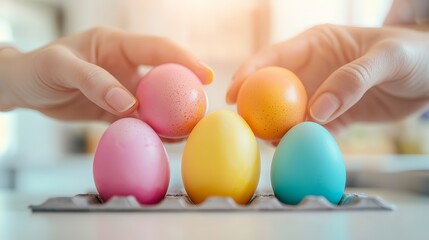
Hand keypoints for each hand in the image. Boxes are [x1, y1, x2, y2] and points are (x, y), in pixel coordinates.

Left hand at [0, 26, 212, 121]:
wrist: (23, 88)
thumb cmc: (37, 68)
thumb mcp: (61, 67)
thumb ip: (95, 81)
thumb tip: (129, 104)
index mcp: (116, 44)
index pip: (158, 48)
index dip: (184, 59)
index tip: (205, 76)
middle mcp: (124, 65)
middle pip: (164, 76)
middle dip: (185, 90)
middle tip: (202, 109)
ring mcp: (122, 88)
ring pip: (154, 102)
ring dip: (170, 116)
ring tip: (189, 130)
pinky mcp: (115, 109)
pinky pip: (138, 120)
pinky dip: (151, 130)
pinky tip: (164, 140)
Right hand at [226, 24, 428, 131]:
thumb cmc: (415, 53)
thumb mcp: (386, 58)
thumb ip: (352, 79)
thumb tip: (316, 110)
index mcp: (317, 44)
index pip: (274, 57)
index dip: (249, 74)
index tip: (233, 94)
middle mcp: (314, 69)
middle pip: (274, 88)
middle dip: (255, 106)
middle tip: (242, 126)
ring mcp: (322, 93)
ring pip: (290, 112)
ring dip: (277, 126)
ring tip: (267, 142)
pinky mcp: (335, 115)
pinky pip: (312, 129)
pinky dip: (302, 139)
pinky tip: (294, 148)